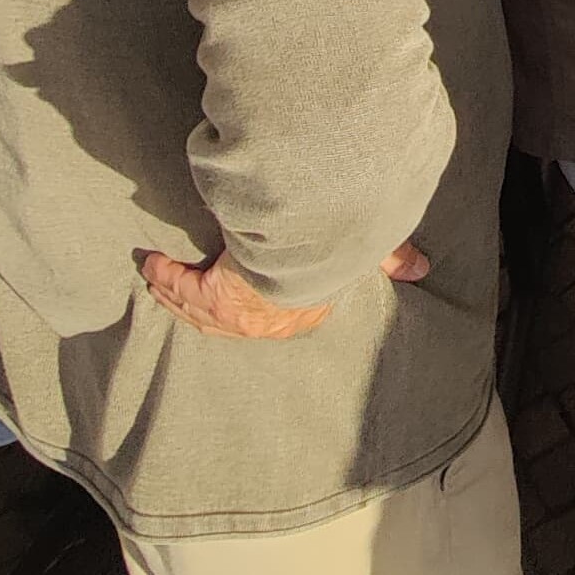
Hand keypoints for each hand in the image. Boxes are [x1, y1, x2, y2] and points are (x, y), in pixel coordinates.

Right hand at [137, 245, 410, 339]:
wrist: (313, 254)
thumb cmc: (341, 254)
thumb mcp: (368, 254)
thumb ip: (391, 257)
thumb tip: (422, 267)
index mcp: (302, 311)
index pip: (277, 314)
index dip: (257, 307)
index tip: (243, 296)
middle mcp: (268, 320)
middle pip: (229, 317)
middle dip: (206, 305)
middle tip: (185, 295)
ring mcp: (237, 314)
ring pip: (200, 306)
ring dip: (179, 294)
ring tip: (159, 282)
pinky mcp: (214, 296)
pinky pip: (184, 289)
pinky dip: (167, 278)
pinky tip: (152, 266)